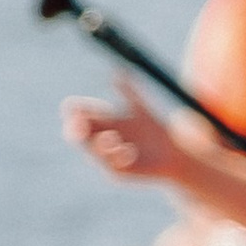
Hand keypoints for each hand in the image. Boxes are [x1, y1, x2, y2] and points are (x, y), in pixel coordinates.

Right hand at [63, 76, 178, 184]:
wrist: (173, 153)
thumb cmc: (154, 130)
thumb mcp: (141, 108)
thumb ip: (129, 92)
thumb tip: (119, 73)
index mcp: (102, 122)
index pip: (80, 115)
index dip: (74, 110)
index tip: (72, 105)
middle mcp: (100, 140)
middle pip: (78, 135)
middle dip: (77, 129)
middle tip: (79, 123)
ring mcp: (107, 158)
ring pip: (94, 152)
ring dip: (101, 143)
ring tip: (113, 137)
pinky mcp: (119, 173)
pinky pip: (114, 166)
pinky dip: (119, 157)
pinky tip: (129, 150)